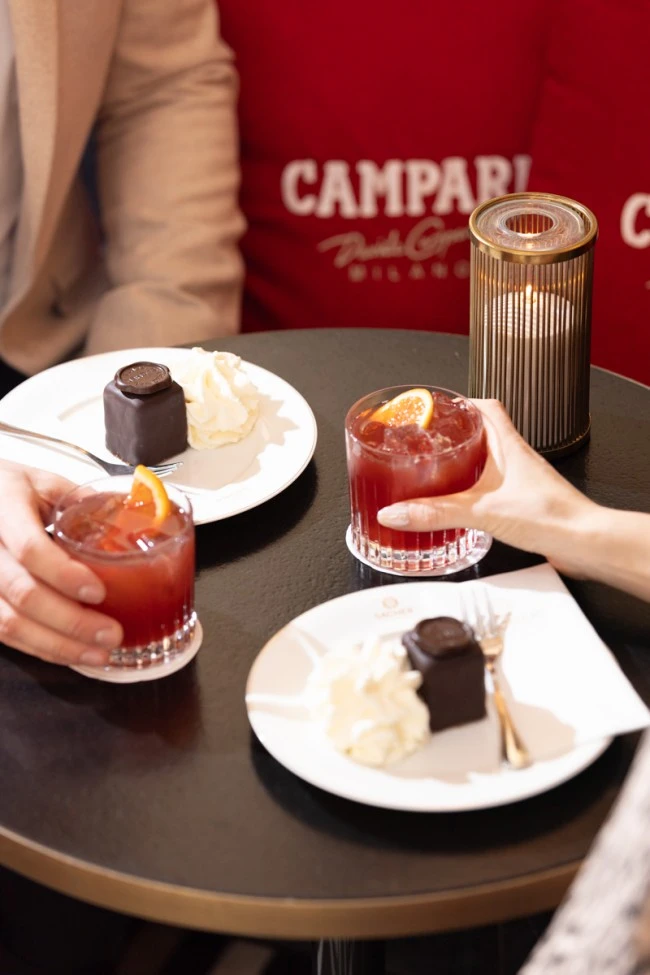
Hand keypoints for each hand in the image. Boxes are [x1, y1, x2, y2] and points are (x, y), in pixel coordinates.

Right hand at [0, 462, 121, 665]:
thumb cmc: (10, 490)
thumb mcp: (45, 483)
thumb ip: (85, 501)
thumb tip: (136, 517)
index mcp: (4, 507)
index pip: (29, 547)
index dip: (63, 574)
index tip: (98, 591)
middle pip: (22, 593)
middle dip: (71, 620)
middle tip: (112, 633)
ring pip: (10, 623)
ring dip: (58, 645)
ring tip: (99, 653)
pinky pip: (6, 634)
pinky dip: (43, 648)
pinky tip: (73, 653)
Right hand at [377, 399, 598, 575]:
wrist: (583, 541)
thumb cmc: (551, 516)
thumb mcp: (481, 511)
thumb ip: (435, 513)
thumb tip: (397, 513)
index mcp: (508, 445)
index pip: (486, 407)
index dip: (461, 402)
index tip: (438, 406)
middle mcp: (517, 458)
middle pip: (484, 433)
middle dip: (456, 435)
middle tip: (431, 442)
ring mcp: (522, 480)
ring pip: (489, 461)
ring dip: (465, 464)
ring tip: (439, 474)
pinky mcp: (524, 502)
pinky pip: (495, 488)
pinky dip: (475, 492)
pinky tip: (462, 506)